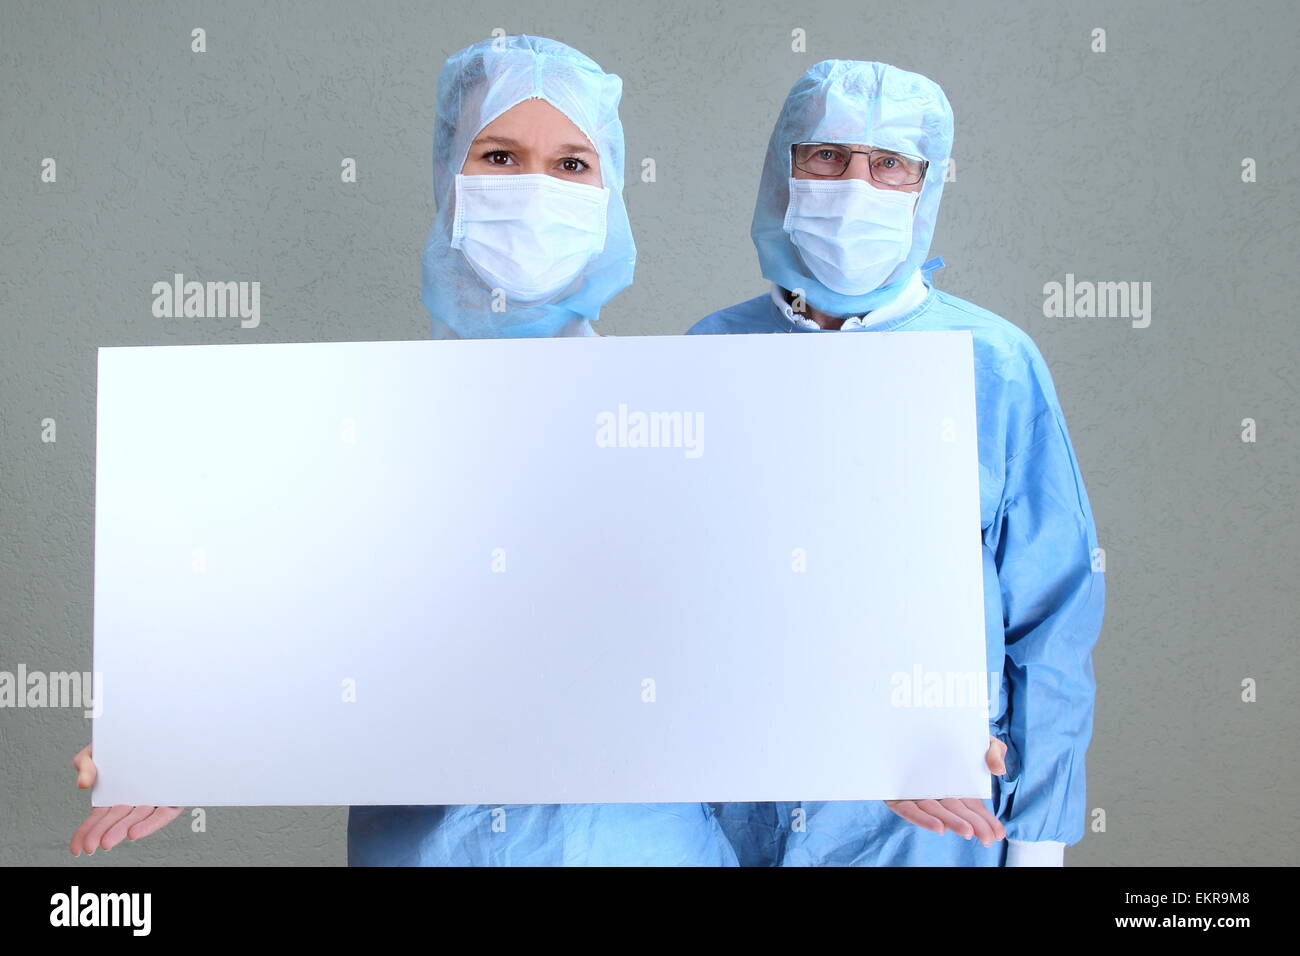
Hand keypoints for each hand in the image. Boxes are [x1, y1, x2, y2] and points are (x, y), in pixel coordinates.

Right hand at [69, 744, 183, 855]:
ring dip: (121, 830)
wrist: (161, 725)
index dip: (86, 833)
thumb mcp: (99, 749)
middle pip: (116, 820)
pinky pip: (162, 814)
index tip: (77, 848)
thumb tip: (82, 784)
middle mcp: (134, 799)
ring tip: (107, 842)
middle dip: (102, 833)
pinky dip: (148, 824)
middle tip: (91, 846)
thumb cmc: (127, 739)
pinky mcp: (174, 797)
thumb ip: (86, 764)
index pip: (98, 819)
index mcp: (115, 794)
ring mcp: (154, 799)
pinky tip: (133, 833)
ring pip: (138, 818)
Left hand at [884, 736, 1007, 845]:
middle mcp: (938, 794)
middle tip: (987, 838)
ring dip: (951, 822)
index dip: (986, 822)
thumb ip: (994, 752)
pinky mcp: (896, 794)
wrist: (910, 718)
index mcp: (957, 789)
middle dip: (972, 825)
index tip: (998, 834)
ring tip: (968, 832)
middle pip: (956, 813)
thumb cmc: (951, 733)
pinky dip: (923, 819)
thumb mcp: (979, 739)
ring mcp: (917, 795)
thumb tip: (998, 771)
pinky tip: (939, 827)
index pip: (973, 810)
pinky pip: (909, 810)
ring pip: (934, 812)